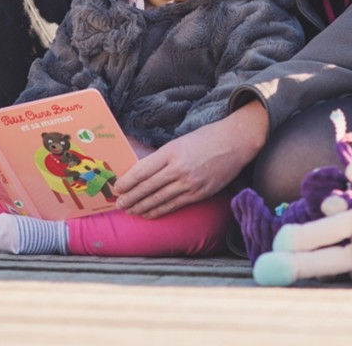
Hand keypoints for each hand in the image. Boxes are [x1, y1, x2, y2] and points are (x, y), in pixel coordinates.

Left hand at [112, 100, 268, 218]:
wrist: (234, 142)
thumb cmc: (206, 138)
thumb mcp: (180, 141)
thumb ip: (163, 156)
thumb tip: (141, 170)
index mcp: (171, 151)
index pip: (143, 170)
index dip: (127, 181)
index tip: (117, 187)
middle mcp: (179, 168)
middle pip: (148, 187)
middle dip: (130, 197)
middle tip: (118, 204)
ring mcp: (190, 183)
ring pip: (159, 199)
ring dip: (141, 207)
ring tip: (129, 211)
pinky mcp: (199, 193)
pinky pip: (174, 205)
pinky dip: (159, 211)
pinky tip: (148, 214)